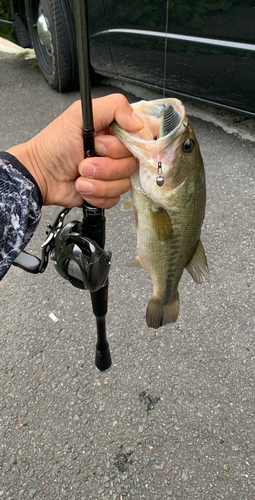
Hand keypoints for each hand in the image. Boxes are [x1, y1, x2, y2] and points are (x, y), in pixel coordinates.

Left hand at [7, 94, 142, 207]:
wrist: (40, 174)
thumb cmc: (54, 144)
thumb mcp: (80, 114)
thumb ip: (114, 107)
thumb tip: (139, 122)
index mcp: (113, 132)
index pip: (139, 139)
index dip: (125, 145)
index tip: (102, 145)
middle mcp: (115, 153)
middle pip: (132, 163)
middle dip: (105, 164)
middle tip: (84, 159)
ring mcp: (111, 174)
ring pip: (124, 183)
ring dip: (98, 181)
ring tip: (80, 173)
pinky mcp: (106, 192)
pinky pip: (114, 198)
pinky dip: (96, 194)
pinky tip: (82, 186)